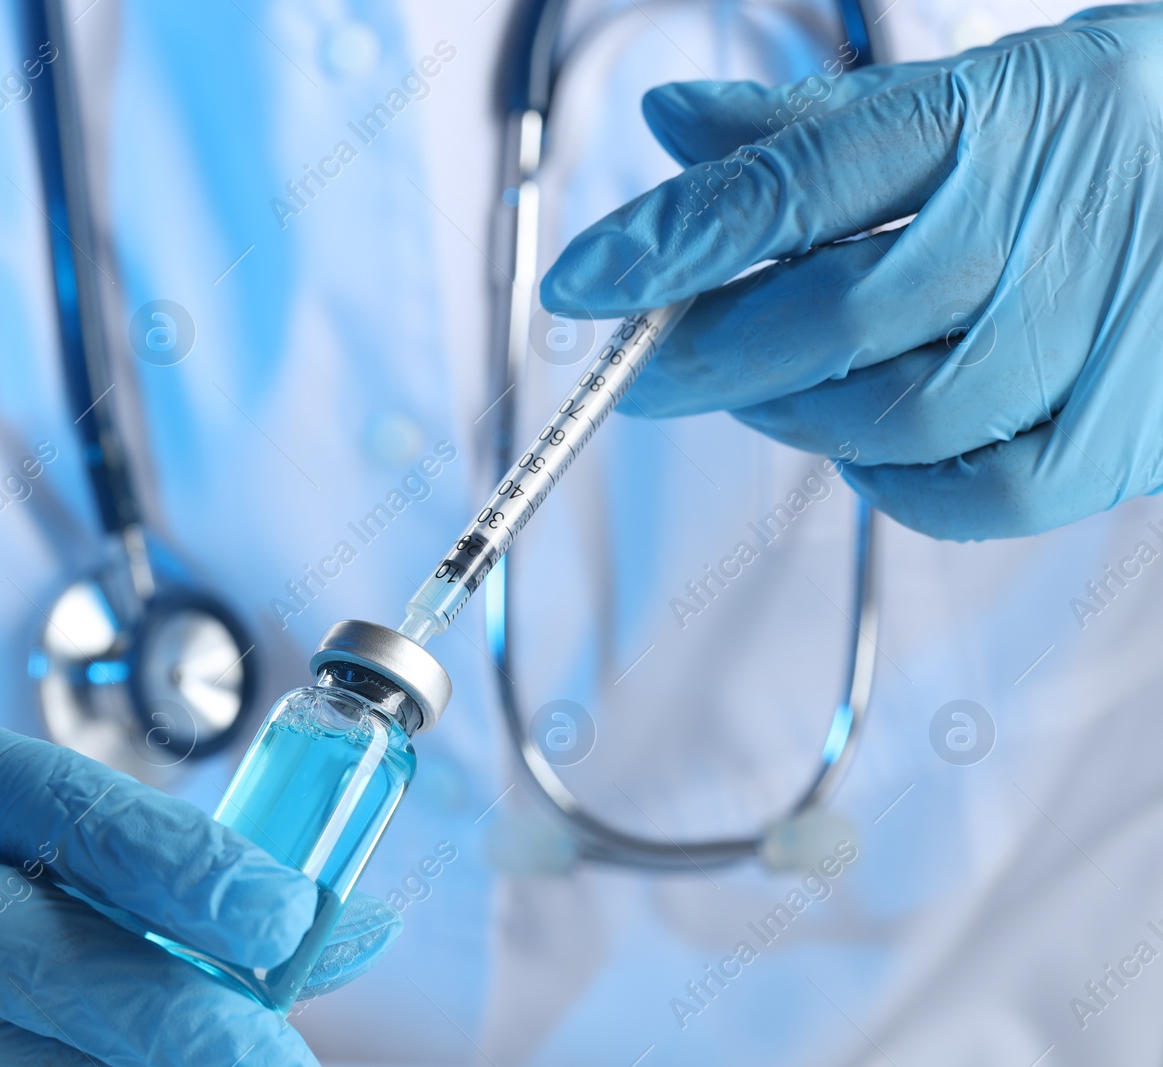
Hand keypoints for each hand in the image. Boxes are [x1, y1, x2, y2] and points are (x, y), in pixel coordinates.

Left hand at [543, 4, 1162, 539]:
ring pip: (894, 418)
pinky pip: (975, 496)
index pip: (800, 184)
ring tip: (769, 393)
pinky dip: (894, 483)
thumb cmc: (1109, 135)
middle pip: (832, 318)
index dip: (675, 242)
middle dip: (711, 355)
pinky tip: (870, 447)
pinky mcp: (1125, 435)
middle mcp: (1053, 218)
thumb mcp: (975, 92)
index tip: (579, 283)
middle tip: (645, 368)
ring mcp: (1100, 335)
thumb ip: (813, 128)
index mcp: (1000, 111)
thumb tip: (667, 121)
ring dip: (800, 417)